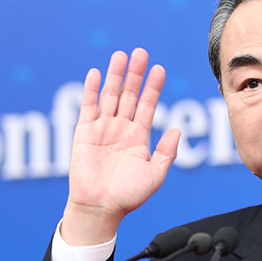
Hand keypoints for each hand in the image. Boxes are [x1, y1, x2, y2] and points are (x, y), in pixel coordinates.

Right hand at [61, 48, 180, 245]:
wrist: (101, 208)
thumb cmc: (129, 195)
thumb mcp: (155, 174)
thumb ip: (167, 152)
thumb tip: (177, 130)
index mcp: (139, 137)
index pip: (148, 105)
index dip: (153, 87)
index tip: (160, 69)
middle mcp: (121, 129)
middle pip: (129, 94)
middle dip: (135, 74)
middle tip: (141, 52)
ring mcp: (102, 129)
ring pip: (110, 96)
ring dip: (114, 76)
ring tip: (121, 55)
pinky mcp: (84, 133)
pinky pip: (88, 107)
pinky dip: (91, 90)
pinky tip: (95, 73)